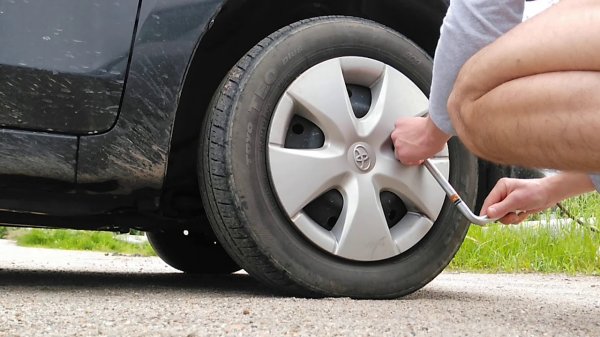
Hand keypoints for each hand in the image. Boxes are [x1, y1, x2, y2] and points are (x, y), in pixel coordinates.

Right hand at [391, 116, 449, 164]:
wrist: (434, 131)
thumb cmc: (432, 143)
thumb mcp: (426, 156)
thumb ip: (416, 155)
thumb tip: (417, 152)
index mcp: (403, 156)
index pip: (402, 158)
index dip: (409, 156)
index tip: (413, 154)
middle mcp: (398, 145)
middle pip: (399, 146)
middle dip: (406, 145)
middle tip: (415, 143)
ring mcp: (397, 134)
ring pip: (398, 135)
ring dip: (404, 135)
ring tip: (415, 134)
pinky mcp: (399, 123)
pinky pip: (400, 125)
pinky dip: (405, 126)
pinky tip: (413, 127)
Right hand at [480, 173, 594, 224]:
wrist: (551, 194)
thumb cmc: (536, 192)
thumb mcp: (517, 200)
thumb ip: (502, 207)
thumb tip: (488, 214)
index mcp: (501, 187)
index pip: (488, 202)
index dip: (486, 213)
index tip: (483, 222)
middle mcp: (503, 194)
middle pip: (494, 211)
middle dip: (504, 216)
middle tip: (513, 215)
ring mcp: (508, 201)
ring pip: (502, 216)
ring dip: (511, 219)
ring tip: (520, 214)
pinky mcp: (514, 207)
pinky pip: (510, 217)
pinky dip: (516, 219)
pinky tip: (524, 213)